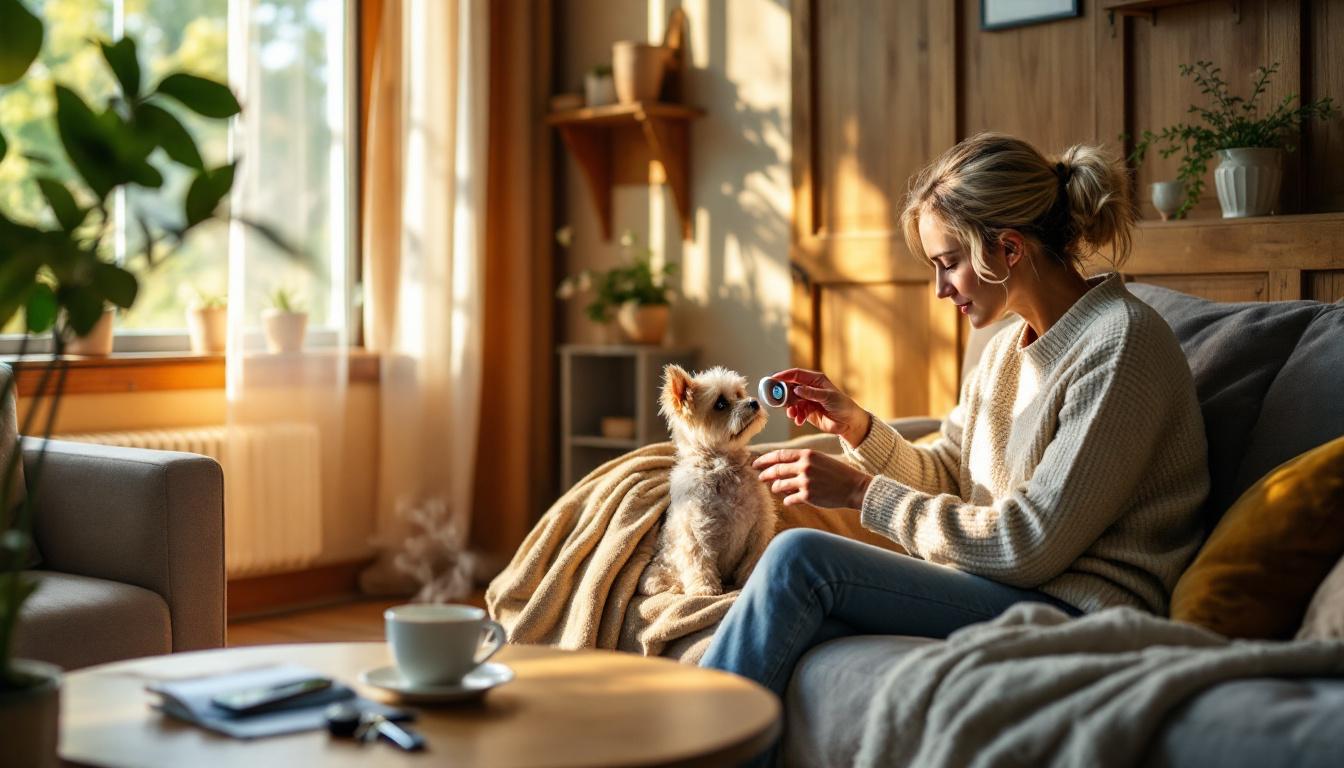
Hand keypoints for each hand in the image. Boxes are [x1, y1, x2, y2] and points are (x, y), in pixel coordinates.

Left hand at [754, 448, 873, 508]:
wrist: (854, 487)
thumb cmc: (837, 473)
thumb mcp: (820, 459)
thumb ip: (801, 461)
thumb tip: (781, 466)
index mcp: (807, 454)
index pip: (780, 455)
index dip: (765, 459)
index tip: (756, 463)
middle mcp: (804, 466)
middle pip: (776, 470)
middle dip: (765, 473)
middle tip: (759, 477)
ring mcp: (805, 481)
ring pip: (780, 485)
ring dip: (775, 488)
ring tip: (775, 489)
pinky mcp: (808, 496)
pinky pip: (789, 499)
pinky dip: (787, 500)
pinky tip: (788, 500)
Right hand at [768, 368, 871, 445]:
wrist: (849, 423)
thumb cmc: (843, 406)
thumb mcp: (828, 397)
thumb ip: (812, 393)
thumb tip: (796, 389)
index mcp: (815, 380)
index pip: (796, 374)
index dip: (784, 376)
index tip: (773, 380)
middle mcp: (810, 388)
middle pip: (790, 388)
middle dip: (783, 394)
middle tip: (776, 400)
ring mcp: (807, 400)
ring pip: (791, 402)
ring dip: (790, 408)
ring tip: (793, 414)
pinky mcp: (807, 412)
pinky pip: (796, 412)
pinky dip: (796, 417)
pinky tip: (800, 421)